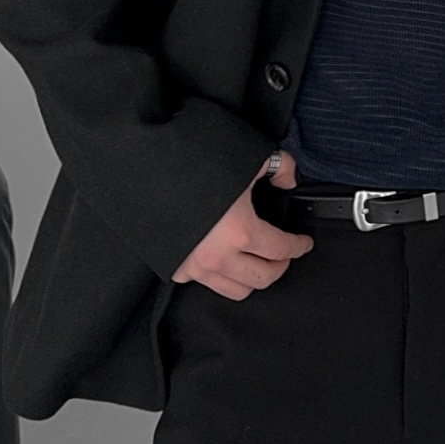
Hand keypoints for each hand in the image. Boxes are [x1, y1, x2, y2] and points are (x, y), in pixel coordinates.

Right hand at [169, 150, 313, 297]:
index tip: (304, 243)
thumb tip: (287, 179)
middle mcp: (218, 255)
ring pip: (235, 290)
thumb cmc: (190, 159)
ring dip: (252, 279)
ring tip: (258, 263)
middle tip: (284, 255)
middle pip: (263, 278)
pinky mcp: (174, 267)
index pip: (282, 250)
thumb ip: (278, 166)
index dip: (299, 246)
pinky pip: (205, 283)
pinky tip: (224, 260)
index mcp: (240, 231)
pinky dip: (220, 276)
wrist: (140, 167)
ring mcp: (194, 266)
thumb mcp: (246, 154)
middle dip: (280, 267)